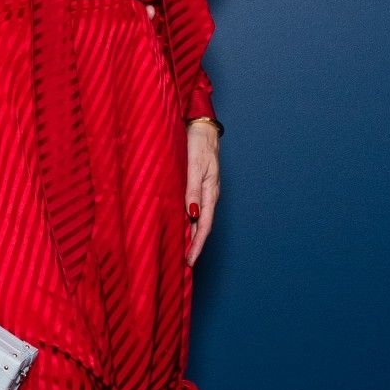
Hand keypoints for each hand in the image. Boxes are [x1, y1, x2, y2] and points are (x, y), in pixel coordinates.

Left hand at [184, 122, 219, 267]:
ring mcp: (204, 190)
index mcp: (210, 192)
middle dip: (194, 246)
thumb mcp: (194, 167)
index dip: (197, 245)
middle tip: (183, 264)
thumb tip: (192, 215)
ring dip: (190, 235)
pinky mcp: (197, 185)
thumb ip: (191, 190)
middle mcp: (208, 194)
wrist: (200, 126)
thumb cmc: (197, 144)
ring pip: (197, 219)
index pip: (203, 225)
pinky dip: (187, 221)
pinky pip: (193, 209)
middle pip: (201, 226)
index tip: (189, 261)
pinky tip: (179, 226)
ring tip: (180, 251)